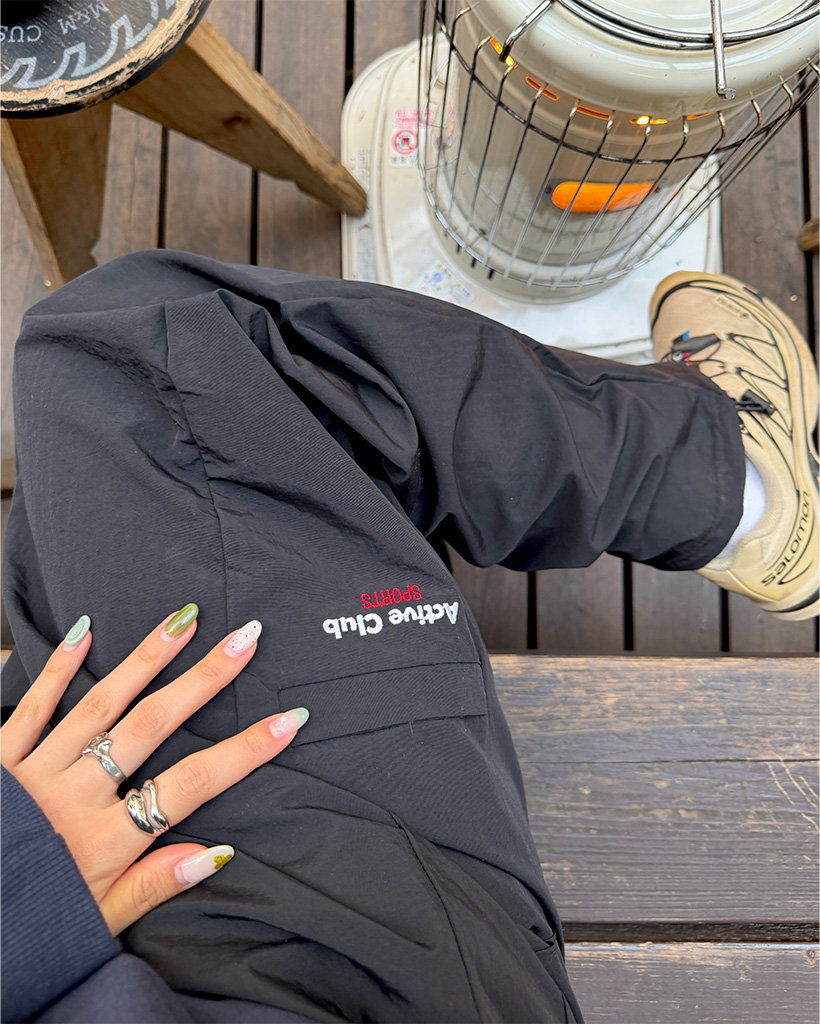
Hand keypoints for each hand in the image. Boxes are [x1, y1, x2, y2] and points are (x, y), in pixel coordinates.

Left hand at [1, 605, 308, 935]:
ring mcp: (34, 771)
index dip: (245, 751)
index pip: (192, 785)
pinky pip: (32, 707)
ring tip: (184, 619)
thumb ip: (153, 886)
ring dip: (147, 658)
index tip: (290, 719)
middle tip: (244, 639)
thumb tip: (216, 853)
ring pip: (101, 702)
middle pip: (152, 724)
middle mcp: (74, 795)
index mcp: (105, 840)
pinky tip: (83, 631)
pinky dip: (58, 669)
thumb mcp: (97, 922)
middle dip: (205, 679)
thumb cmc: (29, 926)